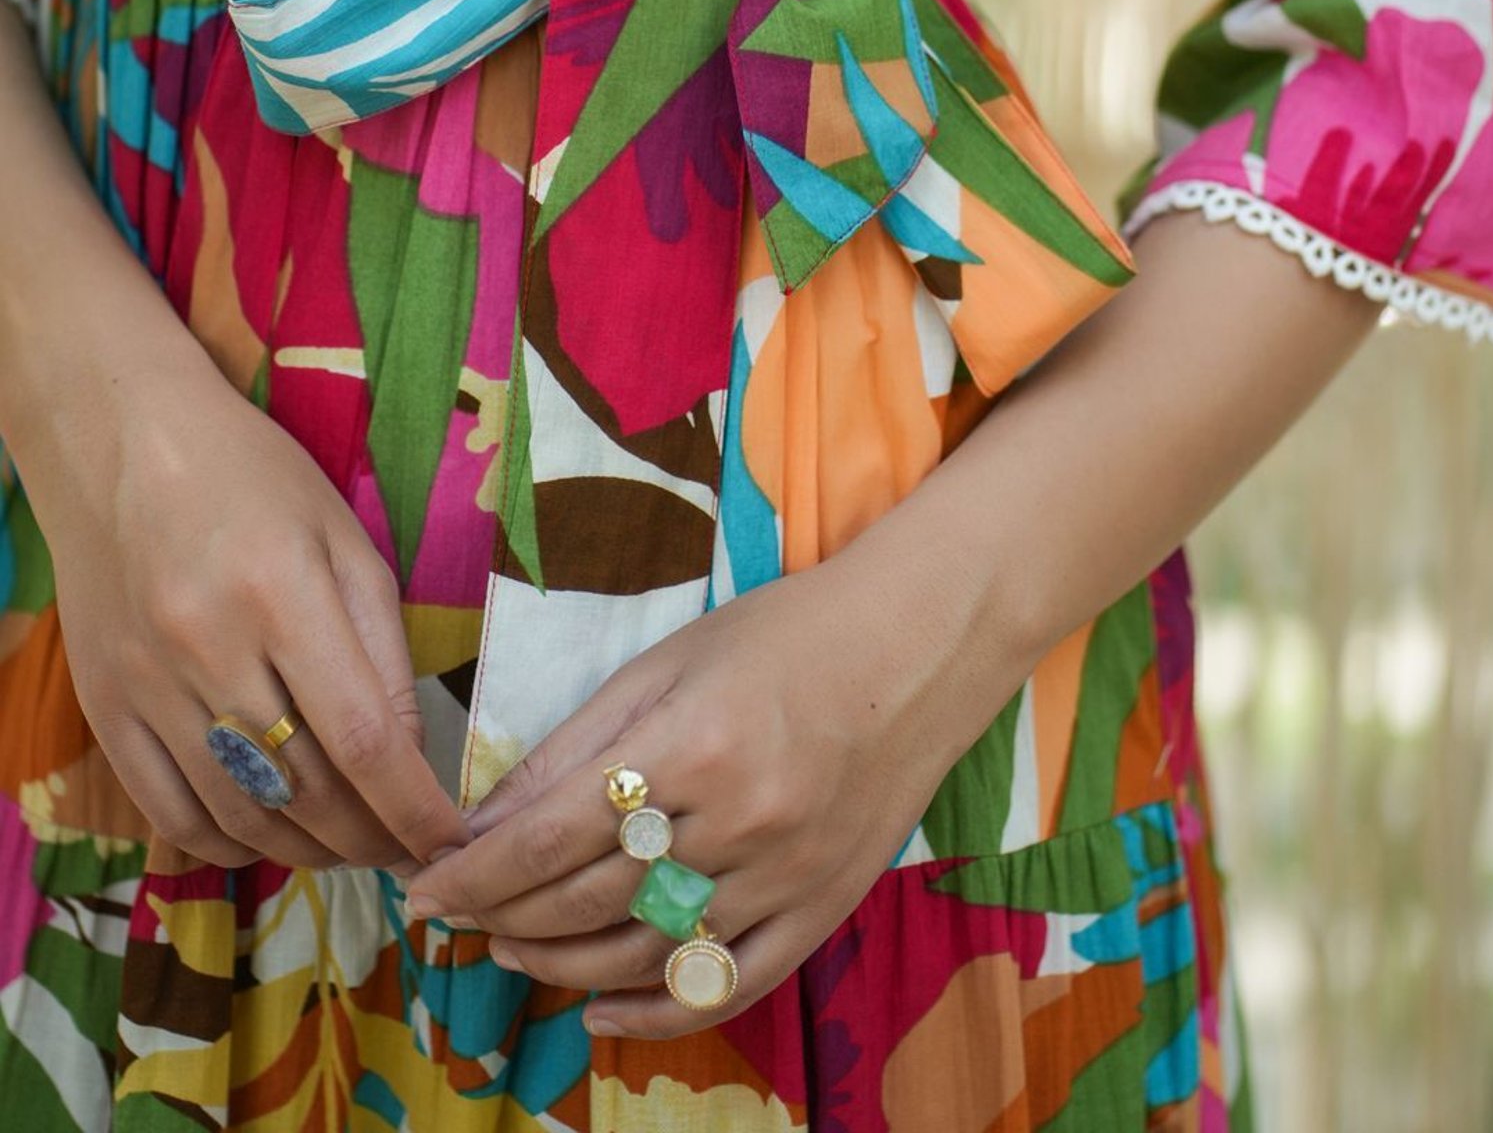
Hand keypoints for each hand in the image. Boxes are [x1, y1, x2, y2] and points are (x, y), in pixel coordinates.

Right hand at [16, 339, 471, 874]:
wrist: (122, 443)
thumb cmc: (255, 479)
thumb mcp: (344, 538)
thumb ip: (382, 646)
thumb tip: (412, 756)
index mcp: (282, 593)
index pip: (363, 737)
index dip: (414, 807)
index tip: (452, 843)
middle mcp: (208, 647)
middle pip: (303, 789)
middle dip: (370, 839)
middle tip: (408, 851)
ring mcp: (147, 685)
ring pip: (240, 814)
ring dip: (308, 851)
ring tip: (351, 847)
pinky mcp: (104, 708)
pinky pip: (170, 812)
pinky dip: (229, 845)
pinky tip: (271, 837)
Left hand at [403, 545, 1020, 1037]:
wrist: (914, 651)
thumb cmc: (782, 637)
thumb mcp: (666, 664)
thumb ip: (577, 746)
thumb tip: (488, 820)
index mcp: (691, 745)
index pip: (551, 836)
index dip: (475, 873)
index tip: (424, 890)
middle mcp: (738, 822)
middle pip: (587, 900)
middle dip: (503, 915)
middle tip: (457, 915)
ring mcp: (784, 877)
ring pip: (645, 952)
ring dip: (560, 962)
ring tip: (508, 949)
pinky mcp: (820, 911)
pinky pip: (727, 985)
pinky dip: (656, 1011)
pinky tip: (600, 1010)